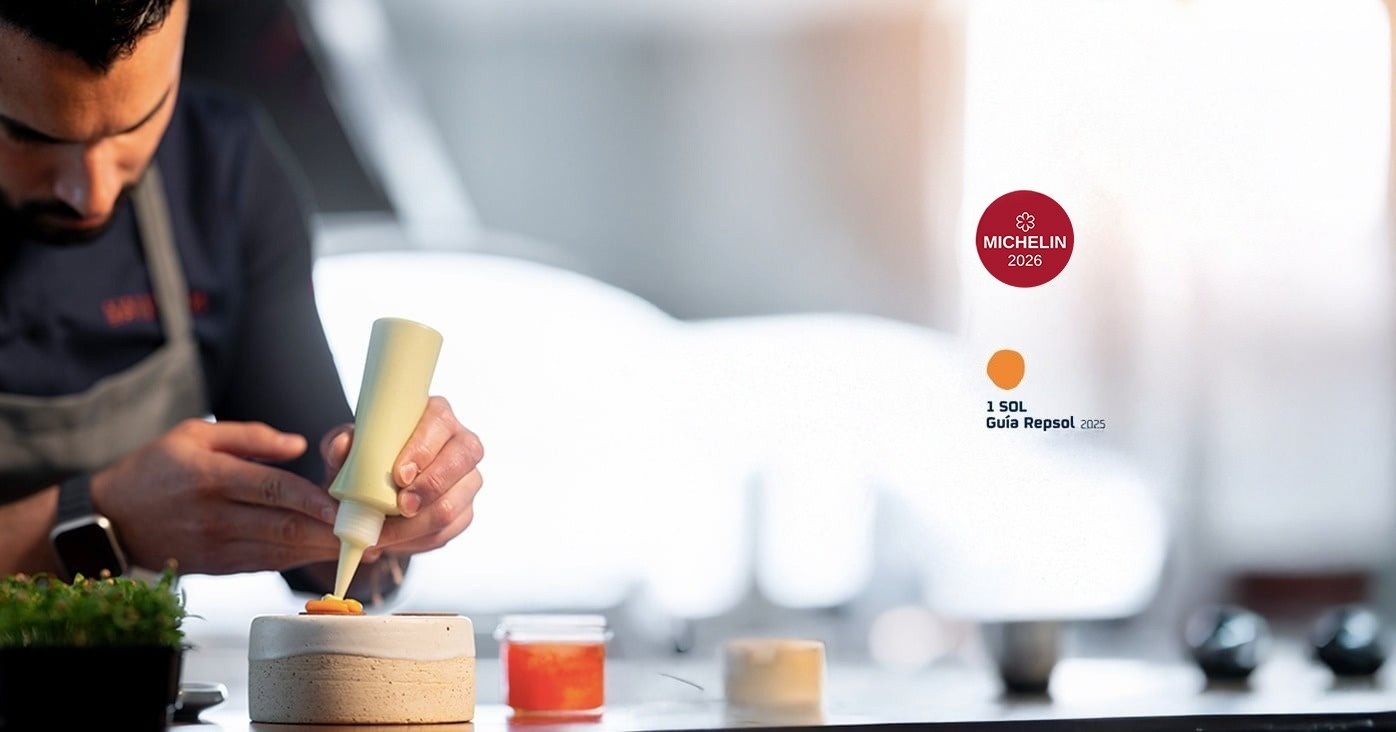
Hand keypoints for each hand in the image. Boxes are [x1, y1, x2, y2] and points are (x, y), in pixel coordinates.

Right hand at [90, 419, 339, 573]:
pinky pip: (267, 563)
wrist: (114, 519)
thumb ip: (251, 437)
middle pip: (284, 526)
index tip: (345, 507)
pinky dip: (299, 559)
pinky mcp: (219, 566)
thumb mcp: (194, 434)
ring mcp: (217, 546)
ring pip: (280, 551)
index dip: (312, 501)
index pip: (272, 489)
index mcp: (211, 476)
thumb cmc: (156, 469)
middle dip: (332, 533)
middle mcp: (216, 515)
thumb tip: (298, 445)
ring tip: (361, 548)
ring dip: (323, 551)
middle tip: (370, 533)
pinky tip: (326, 554)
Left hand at [320, 396, 483, 559]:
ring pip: (456, 502)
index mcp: (435, 416)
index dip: (424, 449)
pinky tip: (395, 540)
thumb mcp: (345, 453)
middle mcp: (459, 443)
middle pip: (463, 458)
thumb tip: (343, 444)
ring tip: (386, 532)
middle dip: (430, 487)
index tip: (399, 474)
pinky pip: (450, 530)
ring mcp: (467, 478)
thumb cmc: (363, 463)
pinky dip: (419, 540)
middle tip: (400, 506)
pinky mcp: (464, 509)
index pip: (441, 422)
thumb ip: (340, 445)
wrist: (369, 495)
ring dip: (418, 523)